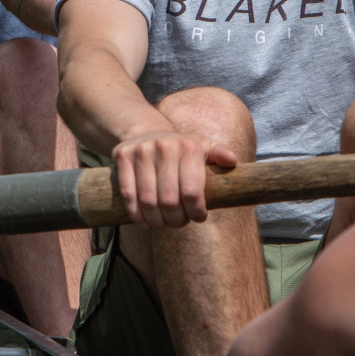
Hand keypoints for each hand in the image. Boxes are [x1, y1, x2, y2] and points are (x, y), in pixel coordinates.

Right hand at [113, 130, 237, 228]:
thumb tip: (232, 161)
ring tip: (163, 224)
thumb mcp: (203, 147)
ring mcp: (141, 150)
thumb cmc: (181, 148)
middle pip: (169, 200)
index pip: (192, 192)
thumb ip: (219, 154)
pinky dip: (136, 214)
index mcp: (189, 146)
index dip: (195, 212)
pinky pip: (128, 194)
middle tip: (179, 222)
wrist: (146, 131)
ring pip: (148, 200)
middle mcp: (165, 146)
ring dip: (157, 220)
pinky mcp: (122, 156)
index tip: (197, 217)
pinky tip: (144, 222)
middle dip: (176, 219)